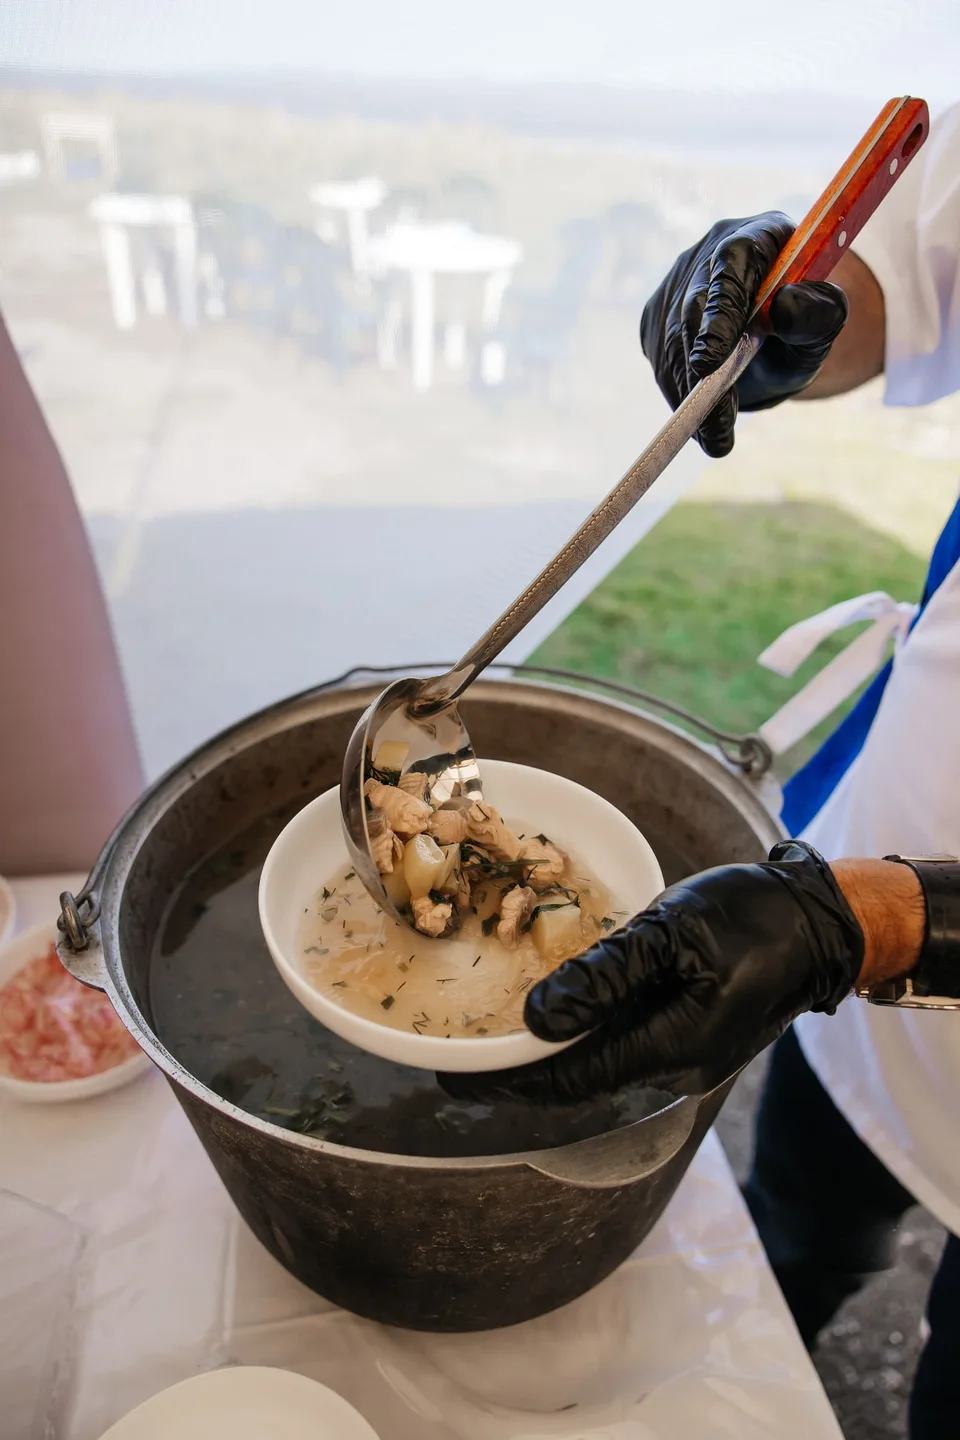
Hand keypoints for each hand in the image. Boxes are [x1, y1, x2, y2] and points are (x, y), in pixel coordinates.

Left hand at [440, 842, 864, 1105]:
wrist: (818, 920)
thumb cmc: (750, 916)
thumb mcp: (671, 933)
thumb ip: (604, 976)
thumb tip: (537, 1019)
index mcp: (669, 1047)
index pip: (568, 1081)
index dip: (506, 1083)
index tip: (452, 1078)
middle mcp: (675, 1066)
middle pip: (579, 1081)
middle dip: (518, 1075)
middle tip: (459, 1061)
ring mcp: (686, 1055)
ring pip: (600, 1065)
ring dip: (548, 1057)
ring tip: (493, 1040)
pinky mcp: (691, 1035)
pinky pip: (624, 1045)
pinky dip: (582, 1037)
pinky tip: (556, 1015)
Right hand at [640, 213, 848, 456]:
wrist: (776, 337)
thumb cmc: (802, 327)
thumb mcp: (823, 326)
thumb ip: (819, 315)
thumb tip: (787, 307)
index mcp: (757, 239)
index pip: (731, 268)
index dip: (718, 315)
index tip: (709, 364)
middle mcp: (709, 253)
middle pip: (691, 309)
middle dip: (698, 370)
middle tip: (716, 426)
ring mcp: (677, 283)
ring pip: (670, 340)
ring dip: (687, 392)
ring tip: (714, 435)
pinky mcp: (657, 315)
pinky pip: (659, 357)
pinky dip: (677, 392)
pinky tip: (700, 419)